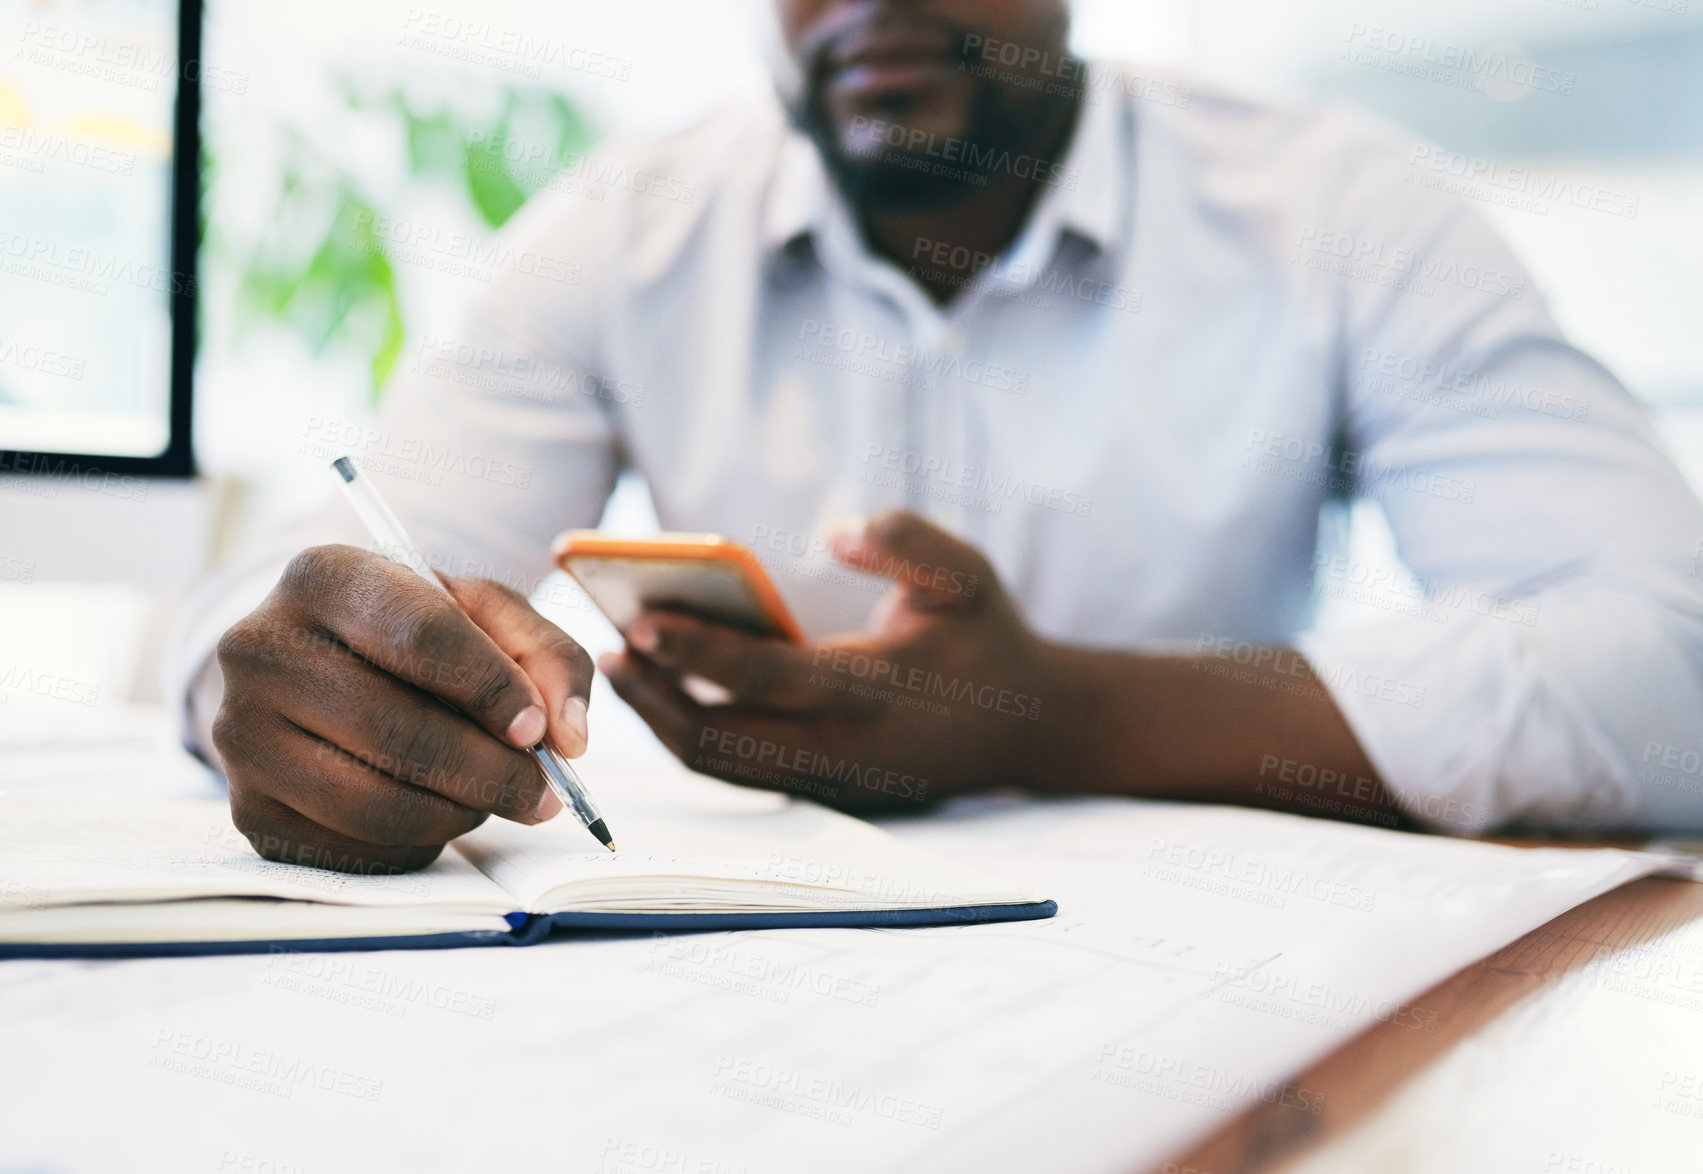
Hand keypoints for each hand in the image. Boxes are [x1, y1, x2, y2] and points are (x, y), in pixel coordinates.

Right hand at [212, 545, 594, 872]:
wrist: (331, 667)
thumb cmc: (419, 635)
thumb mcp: (487, 616)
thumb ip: (546, 658)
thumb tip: (568, 736)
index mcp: (325, 576)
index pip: (421, 636)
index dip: (493, 690)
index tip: (539, 730)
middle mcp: (261, 648)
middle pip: (397, 731)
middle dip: (491, 772)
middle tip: (543, 791)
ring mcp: (241, 733)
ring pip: (373, 802)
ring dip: (458, 812)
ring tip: (490, 796)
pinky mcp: (247, 808)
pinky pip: (351, 848)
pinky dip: (416, 843)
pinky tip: (437, 811)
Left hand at [601, 512, 1054, 811]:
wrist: (1031, 728)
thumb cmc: (988, 638)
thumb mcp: (968, 574)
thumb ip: (908, 542)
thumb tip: (838, 533)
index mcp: (870, 690)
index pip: (763, 675)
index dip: (694, 650)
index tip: (635, 620)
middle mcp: (841, 747)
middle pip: (719, 741)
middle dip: (654, 700)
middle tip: (607, 652)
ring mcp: (830, 779)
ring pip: (722, 767)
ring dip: (665, 723)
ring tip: (624, 671)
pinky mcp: (825, 791)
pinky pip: (742, 772)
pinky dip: (696, 738)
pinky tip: (669, 695)